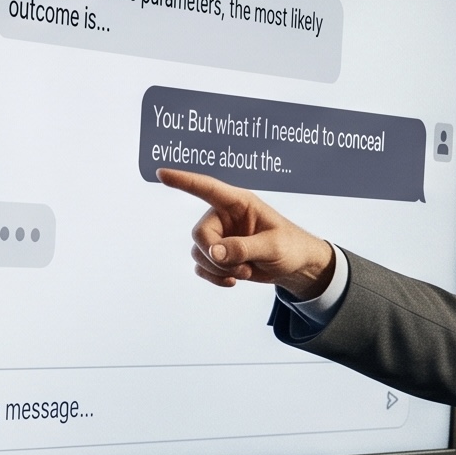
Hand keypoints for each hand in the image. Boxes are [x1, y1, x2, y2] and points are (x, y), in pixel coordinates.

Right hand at [162, 169, 338, 297]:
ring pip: (198, 253)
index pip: (206, 188)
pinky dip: (215, 278)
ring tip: (246, 271)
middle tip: (243, 267)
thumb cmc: (290, 246)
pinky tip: (234, 281)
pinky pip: (201, 267)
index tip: (161, 173)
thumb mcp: (272, 246)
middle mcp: (223, 216)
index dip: (183, 180)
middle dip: (217, 257)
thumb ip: (243, 248)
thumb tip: (213, 253)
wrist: (295, 266)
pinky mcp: (217, 255)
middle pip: (199, 234)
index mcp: (238, 203)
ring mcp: (218, 236)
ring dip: (219, 270)